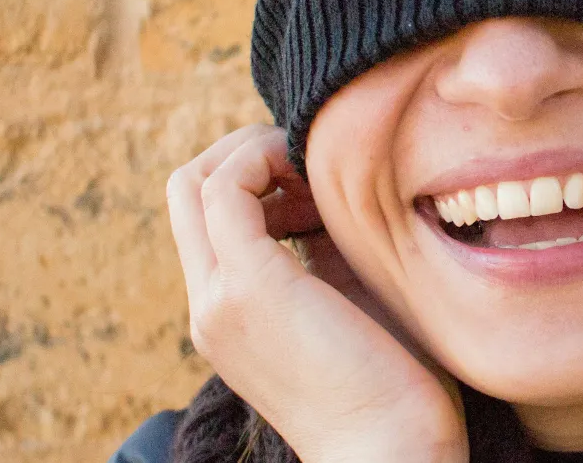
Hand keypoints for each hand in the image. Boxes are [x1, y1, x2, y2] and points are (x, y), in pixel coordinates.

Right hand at [166, 125, 465, 462]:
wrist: (394, 452)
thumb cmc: (396, 387)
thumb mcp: (349, 304)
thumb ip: (326, 253)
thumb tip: (332, 195)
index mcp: (228, 315)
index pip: (205, 216)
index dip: (255, 175)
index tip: (318, 178)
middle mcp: (210, 306)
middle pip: (186, 190)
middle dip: (246, 150)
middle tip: (310, 155)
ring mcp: (220, 297)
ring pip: (196, 180)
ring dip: (256, 150)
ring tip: (316, 163)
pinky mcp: (248, 286)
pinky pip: (226, 189)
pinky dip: (264, 158)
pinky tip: (316, 168)